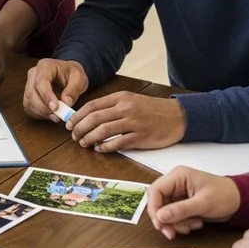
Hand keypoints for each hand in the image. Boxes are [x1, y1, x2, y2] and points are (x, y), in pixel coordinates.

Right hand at [23, 58, 88, 119]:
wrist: (67, 73)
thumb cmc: (72, 74)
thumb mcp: (79, 79)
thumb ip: (73, 90)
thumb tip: (66, 103)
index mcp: (45, 66)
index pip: (41, 81)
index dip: (46, 96)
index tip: (55, 107)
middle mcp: (33, 73)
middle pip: (31, 92)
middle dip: (43, 107)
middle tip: (57, 116)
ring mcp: (29, 84)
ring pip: (28, 101)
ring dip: (40, 112)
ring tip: (55, 117)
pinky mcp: (28, 94)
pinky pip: (28, 106)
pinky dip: (38, 114)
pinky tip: (49, 115)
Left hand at [67, 92, 185, 150]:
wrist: (178, 116)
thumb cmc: (152, 109)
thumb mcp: (131, 100)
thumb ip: (112, 106)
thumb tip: (90, 116)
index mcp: (121, 97)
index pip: (92, 106)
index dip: (78, 116)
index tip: (70, 123)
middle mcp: (125, 108)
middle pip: (94, 118)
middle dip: (80, 128)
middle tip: (74, 136)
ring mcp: (133, 122)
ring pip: (103, 130)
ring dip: (90, 138)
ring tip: (84, 143)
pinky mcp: (141, 137)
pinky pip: (118, 143)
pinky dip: (106, 147)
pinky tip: (100, 149)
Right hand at [147, 166, 240, 238]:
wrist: (242, 201)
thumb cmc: (225, 196)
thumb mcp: (204, 204)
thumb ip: (181, 210)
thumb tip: (160, 217)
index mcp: (177, 176)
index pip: (155, 190)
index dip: (154, 207)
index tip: (160, 224)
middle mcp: (175, 183)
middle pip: (158, 202)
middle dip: (165, 219)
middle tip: (171, 233)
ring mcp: (179, 193)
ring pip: (166, 211)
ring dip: (176, 222)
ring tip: (193, 226)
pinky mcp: (184, 203)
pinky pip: (175, 215)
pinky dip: (182, 223)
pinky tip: (196, 224)